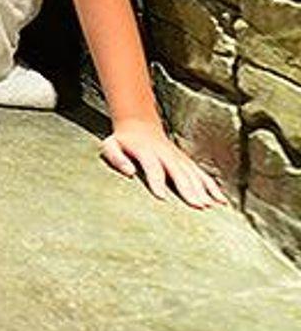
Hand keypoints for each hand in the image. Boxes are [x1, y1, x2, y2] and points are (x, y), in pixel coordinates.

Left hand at [99, 120, 227, 207]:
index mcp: (146, 151)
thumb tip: (129, 172)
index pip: (153, 167)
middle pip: (178, 172)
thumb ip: (116, 158)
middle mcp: (166, 154)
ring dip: (202, 189)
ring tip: (208, 205)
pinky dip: (212, 187)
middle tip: (196, 206)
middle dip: (187, 189)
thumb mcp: (110, 145)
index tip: (162, 197)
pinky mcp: (186, 161)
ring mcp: (178, 157)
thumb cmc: (123, 140)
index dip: (157, 181)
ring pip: (193, 174)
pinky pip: (201, 174)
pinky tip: (220, 200)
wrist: (139, 124)